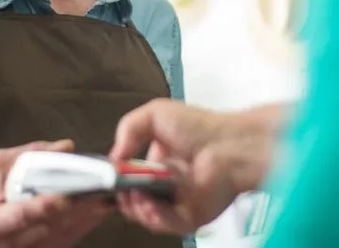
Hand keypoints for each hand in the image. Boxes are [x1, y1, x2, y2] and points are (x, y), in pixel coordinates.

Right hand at [0, 140, 111, 247]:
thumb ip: (31, 155)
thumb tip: (66, 147)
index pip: (20, 215)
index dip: (43, 206)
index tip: (64, 196)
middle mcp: (10, 242)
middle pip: (50, 225)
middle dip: (79, 208)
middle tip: (103, 192)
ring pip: (63, 235)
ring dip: (88, 217)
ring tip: (109, 198)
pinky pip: (65, 240)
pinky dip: (84, 225)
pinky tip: (99, 211)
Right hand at [109, 99, 272, 234]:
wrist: (231, 144)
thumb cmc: (202, 127)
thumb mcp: (155, 114)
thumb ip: (128, 128)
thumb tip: (114, 155)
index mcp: (156, 164)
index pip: (128, 180)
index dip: (116, 181)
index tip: (108, 179)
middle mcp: (166, 185)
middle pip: (133, 202)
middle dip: (123, 197)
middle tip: (121, 187)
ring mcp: (177, 203)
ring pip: (147, 217)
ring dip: (137, 208)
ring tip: (136, 195)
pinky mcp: (190, 216)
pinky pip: (167, 225)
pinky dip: (156, 218)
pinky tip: (152, 205)